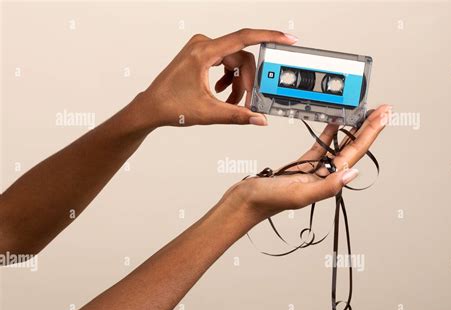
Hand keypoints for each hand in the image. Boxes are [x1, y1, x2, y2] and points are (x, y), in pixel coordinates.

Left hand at [135, 28, 297, 127]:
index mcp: (203, 52)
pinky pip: (225, 64)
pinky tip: (223, 93)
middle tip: (248, 102)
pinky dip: (229, 79)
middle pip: (240, 57)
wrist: (151, 107)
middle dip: (247, 81)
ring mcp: (201, 49)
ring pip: (233, 62)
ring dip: (237, 83)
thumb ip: (237, 115)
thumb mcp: (209, 112)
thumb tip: (259, 118)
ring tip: (231, 102)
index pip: (244, 38)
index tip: (286, 39)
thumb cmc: (170, 105)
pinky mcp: (200, 56)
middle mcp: (203, 45)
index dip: (269, 36)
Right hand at [226, 104, 390, 222]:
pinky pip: (320, 147)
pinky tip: (334, 122)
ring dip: (352, 129)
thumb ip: (326, 186)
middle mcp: (325, 176)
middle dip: (368, 128)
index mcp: (327, 182)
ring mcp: (313, 171)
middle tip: (382, 109)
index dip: (371, 133)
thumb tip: (352, 173)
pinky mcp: (301, 166)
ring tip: (363, 113)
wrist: (244, 203)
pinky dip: (328, 133)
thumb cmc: (266, 202)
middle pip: (352, 147)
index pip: (355, 153)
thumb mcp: (298, 194)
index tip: (383, 115)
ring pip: (338, 146)